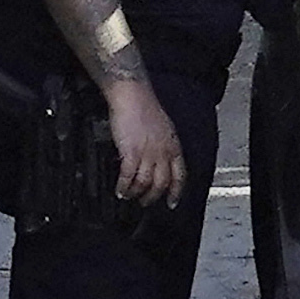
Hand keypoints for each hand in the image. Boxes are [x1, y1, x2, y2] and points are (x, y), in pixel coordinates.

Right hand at [103, 75, 185, 207]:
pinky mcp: (131, 152)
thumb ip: (164, 146)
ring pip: (144, 183)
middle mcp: (163, 152)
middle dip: (152, 197)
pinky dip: (123, 186)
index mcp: (173, 146)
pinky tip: (119, 190)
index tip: (172, 203)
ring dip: (136, 193)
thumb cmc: (145, 107)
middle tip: (144, 203)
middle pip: (161, 184)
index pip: (179, 176)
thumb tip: (160, 160)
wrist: (132, 95)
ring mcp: (148, 153)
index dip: (176, 192)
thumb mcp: (165, 128)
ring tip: (129, 196)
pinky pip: (128, 176)